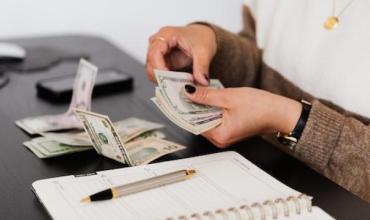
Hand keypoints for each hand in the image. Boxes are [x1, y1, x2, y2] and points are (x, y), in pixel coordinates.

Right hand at [146, 24, 216, 85]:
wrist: (204, 35)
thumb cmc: (201, 37)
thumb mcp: (204, 51)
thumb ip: (202, 66)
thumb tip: (202, 81)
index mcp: (166, 35)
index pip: (154, 53)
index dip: (158, 67)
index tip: (167, 79)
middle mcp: (158, 42)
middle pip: (150, 63)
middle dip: (160, 77)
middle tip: (173, 86)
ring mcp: (159, 53)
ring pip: (152, 70)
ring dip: (162, 80)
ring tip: (176, 85)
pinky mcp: (162, 62)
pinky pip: (158, 74)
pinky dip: (166, 81)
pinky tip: (176, 84)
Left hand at [184, 85, 301, 147]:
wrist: (281, 112)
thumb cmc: (261, 107)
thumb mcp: (229, 97)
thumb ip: (206, 95)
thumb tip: (188, 92)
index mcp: (219, 135)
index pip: (192, 122)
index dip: (182, 108)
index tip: (174, 96)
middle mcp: (220, 139)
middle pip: (197, 122)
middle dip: (190, 106)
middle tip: (181, 90)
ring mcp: (224, 135)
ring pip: (204, 120)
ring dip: (199, 106)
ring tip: (193, 91)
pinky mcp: (228, 129)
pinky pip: (213, 119)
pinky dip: (208, 109)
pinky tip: (206, 98)